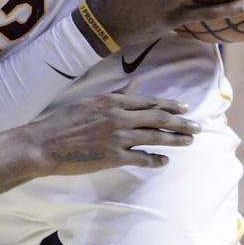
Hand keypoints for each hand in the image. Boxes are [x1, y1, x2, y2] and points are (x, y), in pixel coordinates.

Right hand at [22, 90, 199, 175]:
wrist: (45, 144)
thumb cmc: (63, 121)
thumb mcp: (90, 102)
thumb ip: (115, 95)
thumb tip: (135, 84)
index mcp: (112, 101)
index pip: (149, 101)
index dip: (170, 104)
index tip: (185, 107)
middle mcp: (119, 117)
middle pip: (158, 118)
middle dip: (181, 122)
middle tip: (198, 126)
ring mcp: (118, 137)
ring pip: (155, 137)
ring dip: (175, 139)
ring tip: (190, 141)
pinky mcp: (114, 157)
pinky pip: (142, 158)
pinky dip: (156, 159)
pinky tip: (165, 160)